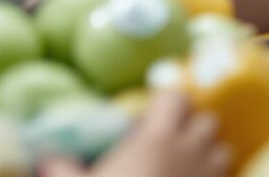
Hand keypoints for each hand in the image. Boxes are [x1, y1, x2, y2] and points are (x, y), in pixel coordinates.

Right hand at [70, 90, 227, 176]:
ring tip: (186, 168)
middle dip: (194, 127)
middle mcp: (190, 152)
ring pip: (223, 150)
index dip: (166, 103)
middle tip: (171, 143)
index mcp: (156, 139)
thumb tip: (45, 159)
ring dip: (209, 154)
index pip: (175, 98)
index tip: (150, 116)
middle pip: (208, 121)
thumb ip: (60, 170)